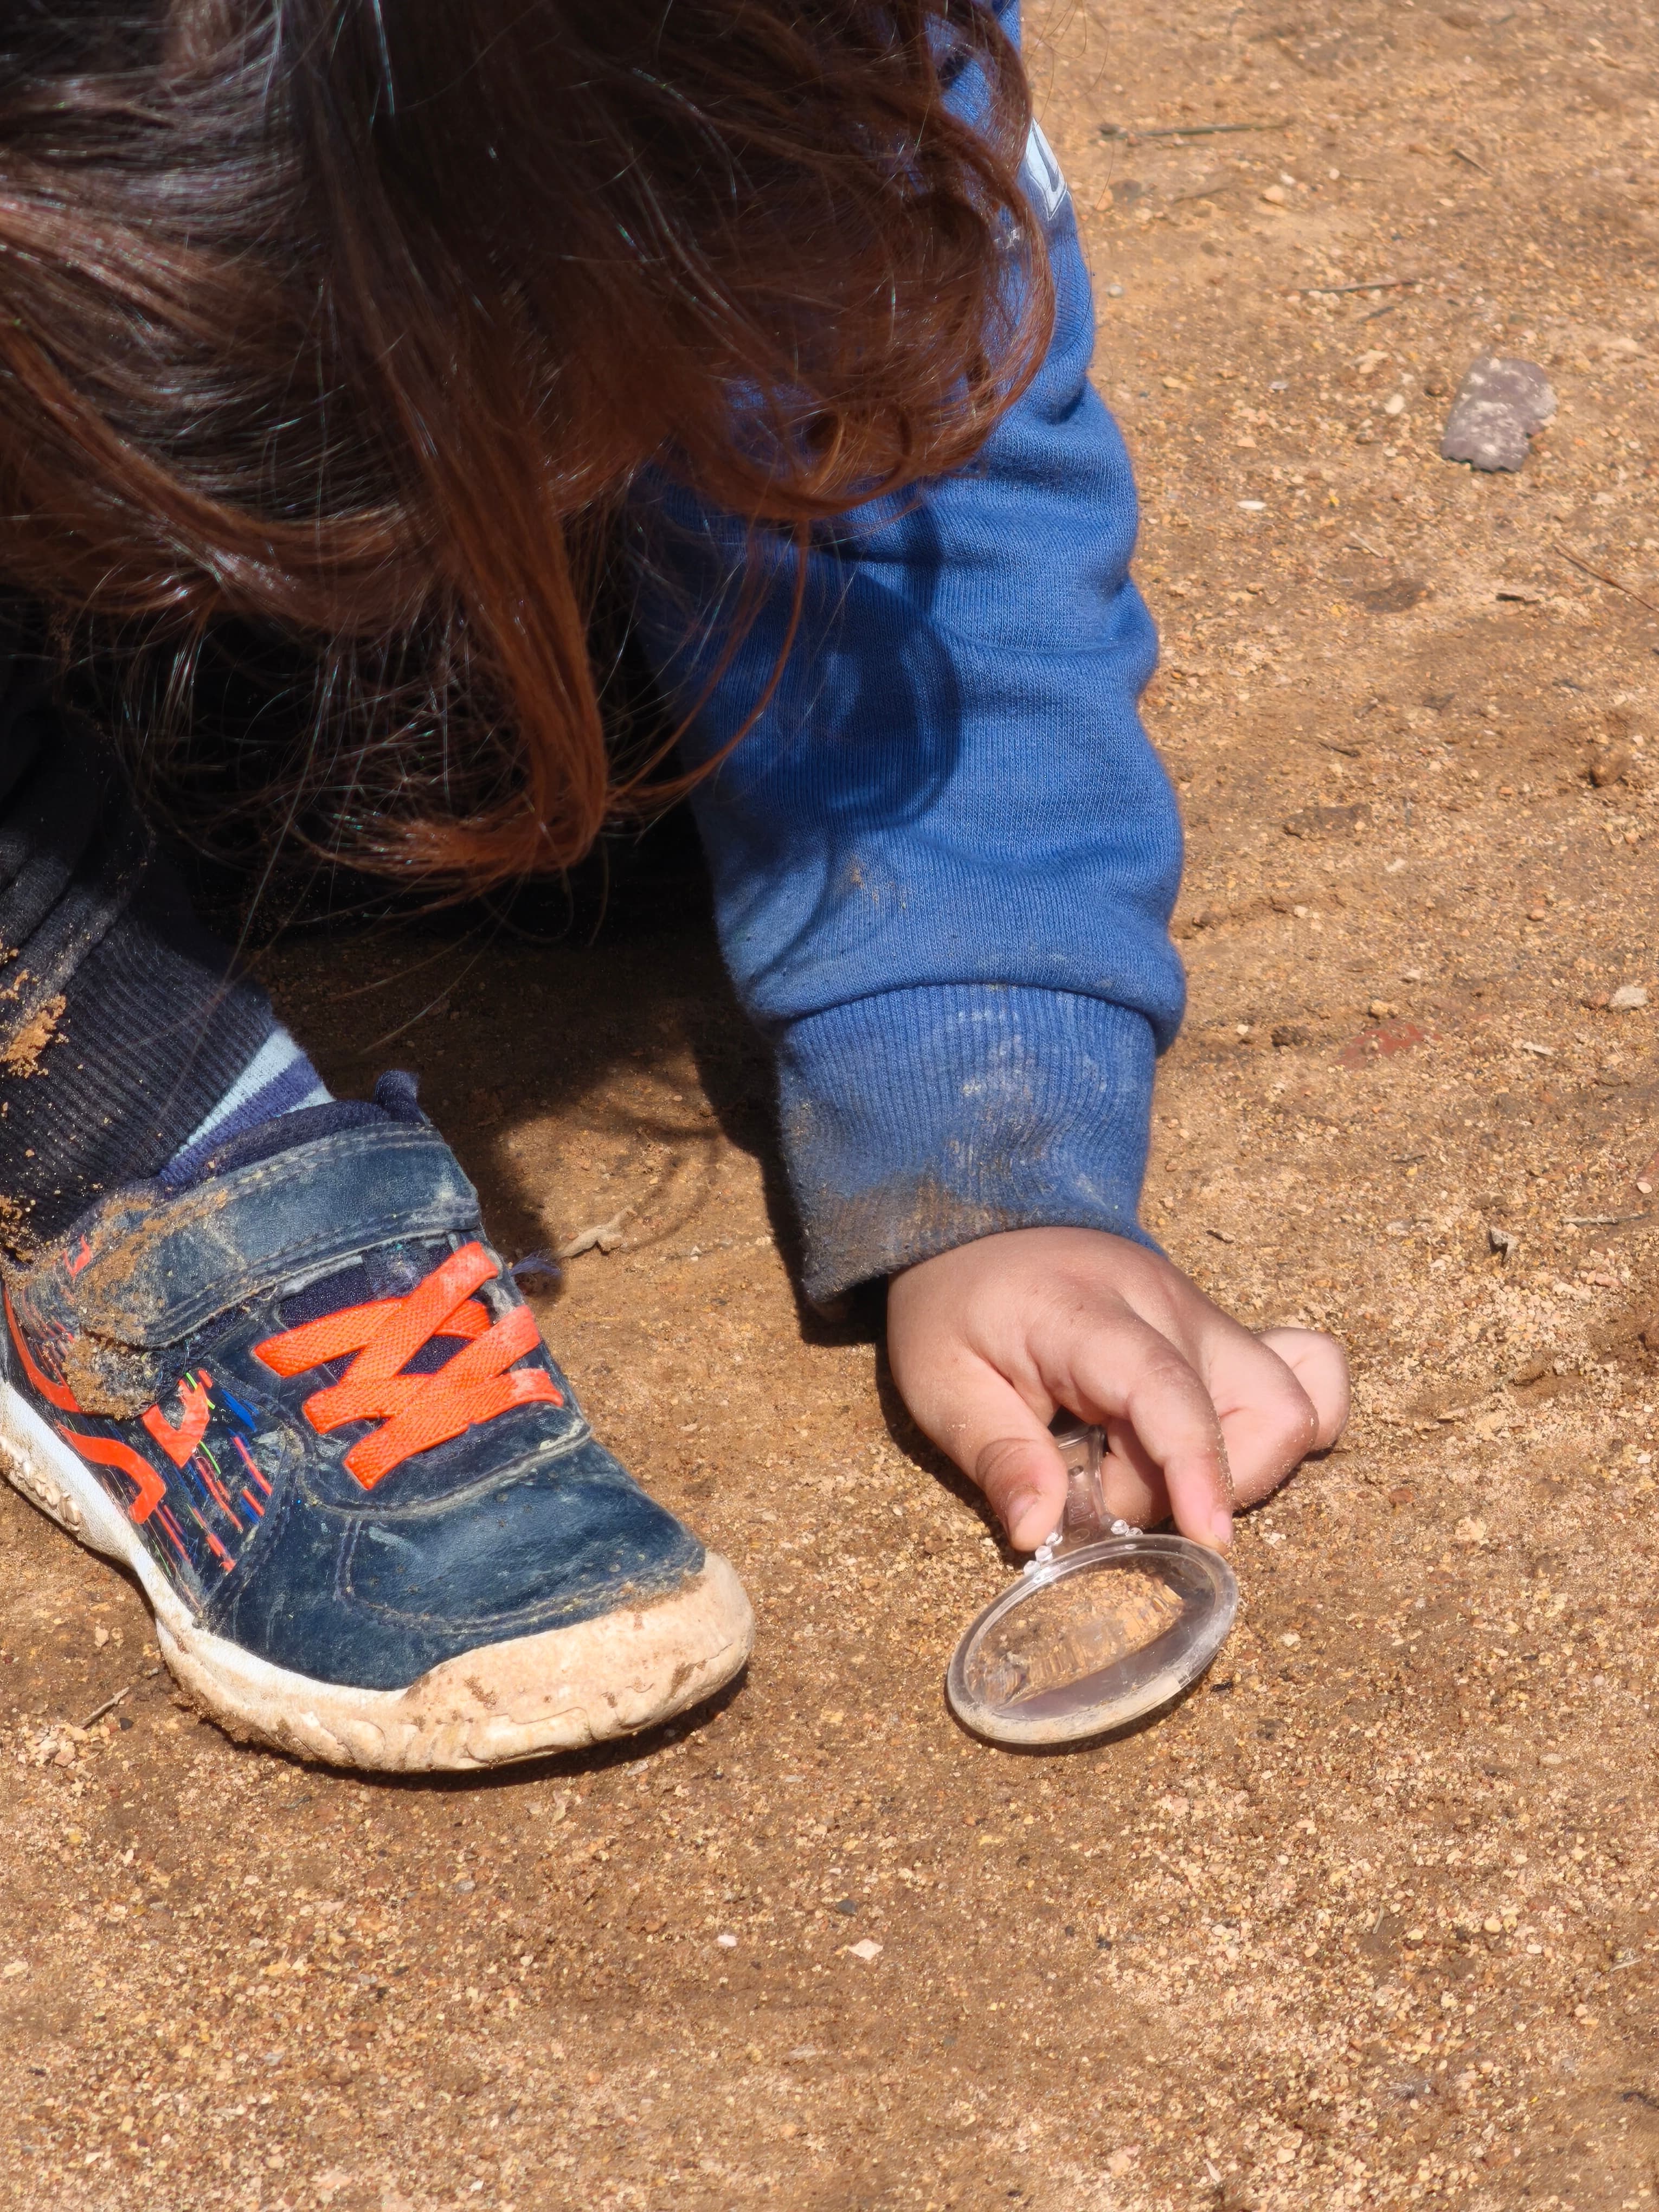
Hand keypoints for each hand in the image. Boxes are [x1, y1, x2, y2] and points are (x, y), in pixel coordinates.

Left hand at [886, 1226, 1347, 1553]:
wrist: (985, 1223)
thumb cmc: (959, 1307)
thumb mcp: (940, 1382)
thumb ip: (997, 1456)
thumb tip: (1040, 1535)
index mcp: (1090, 1314)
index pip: (1168, 1388)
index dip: (1195, 1466)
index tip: (1209, 1537)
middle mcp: (1171, 1307)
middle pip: (1263, 1405)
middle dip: (1203, 1484)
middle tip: (1109, 1492)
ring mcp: (1209, 1319)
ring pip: (1295, 1402)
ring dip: (1241, 1468)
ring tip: (1148, 1474)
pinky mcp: (1226, 1338)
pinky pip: (1307, 1378)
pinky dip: (1280, 1431)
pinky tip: (1217, 1450)